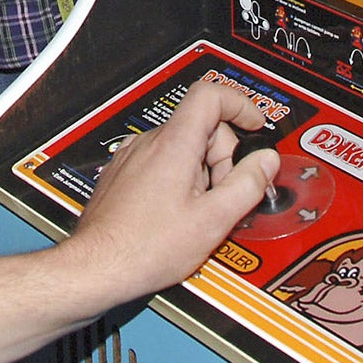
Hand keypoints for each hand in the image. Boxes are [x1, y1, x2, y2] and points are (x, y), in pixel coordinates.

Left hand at [61, 83, 279, 302]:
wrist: (97, 266)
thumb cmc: (145, 247)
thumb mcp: (212, 220)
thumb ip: (247, 185)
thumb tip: (265, 162)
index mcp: (174, 144)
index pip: (210, 95)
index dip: (239, 104)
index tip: (254, 124)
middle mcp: (150, 142)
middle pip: (201, 127)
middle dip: (222, 157)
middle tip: (224, 196)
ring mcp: (133, 157)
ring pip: (182, 147)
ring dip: (201, 172)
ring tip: (197, 212)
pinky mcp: (122, 174)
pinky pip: (161, 162)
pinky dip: (178, 179)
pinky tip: (176, 213)